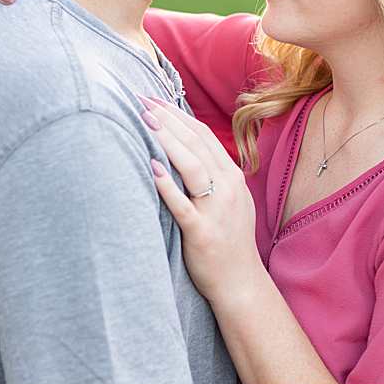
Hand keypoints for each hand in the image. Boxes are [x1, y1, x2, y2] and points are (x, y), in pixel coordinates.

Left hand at [143, 98, 260, 302]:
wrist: (241, 284)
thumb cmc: (229, 239)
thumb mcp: (231, 199)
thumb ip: (214, 173)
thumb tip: (185, 145)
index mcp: (232, 177)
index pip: (203, 135)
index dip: (178, 115)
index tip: (155, 100)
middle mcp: (227, 188)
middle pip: (196, 144)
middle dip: (168, 119)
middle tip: (143, 101)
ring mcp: (216, 210)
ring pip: (192, 167)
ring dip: (167, 141)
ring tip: (145, 122)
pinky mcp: (201, 233)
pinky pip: (182, 205)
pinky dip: (167, 185)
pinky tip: (152, 167)